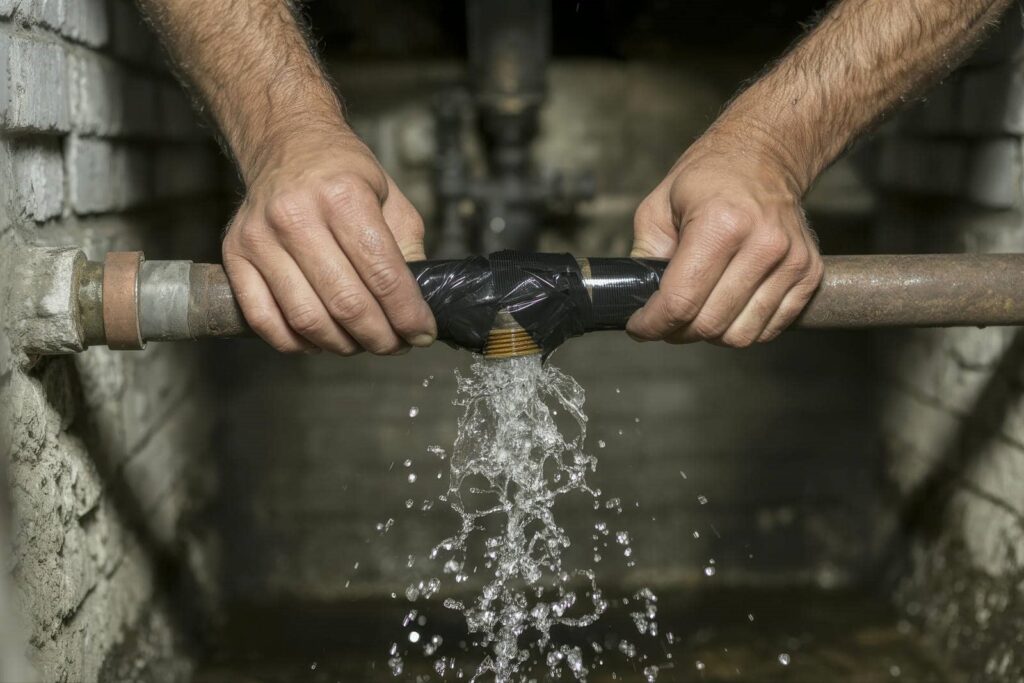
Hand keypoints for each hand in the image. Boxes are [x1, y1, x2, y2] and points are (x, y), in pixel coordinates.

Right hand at [223, 128, 435, 354]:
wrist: (286, 143)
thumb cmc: (344, 175)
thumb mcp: (391, 199)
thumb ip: (407, 251)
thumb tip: (416, 307)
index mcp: (343, 196)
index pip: (383, 274)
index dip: (407, 314)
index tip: (421, 333)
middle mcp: (296, 215)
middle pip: (345, 302)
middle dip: (379, 337)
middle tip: (395, 345)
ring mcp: (260, 237)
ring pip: (306, 318)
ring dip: (341, 345)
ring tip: (361, 342)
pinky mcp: (235, 256)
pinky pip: (264, 319)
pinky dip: (296, 342)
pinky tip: (320, 338)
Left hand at [628, 134, 822, 346]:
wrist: (766, 155)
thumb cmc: (709, 178)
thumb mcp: (659, 205)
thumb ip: (645, 254)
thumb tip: (638, 298)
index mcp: (721, 223)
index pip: (681, 301)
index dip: (653, 324)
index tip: (639, 327)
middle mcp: (762, 243)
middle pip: (710, 324)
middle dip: (677, 332)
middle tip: (664, 321)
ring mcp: (791, 261)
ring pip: (741, 336)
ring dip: (710, 335)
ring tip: (696, 313)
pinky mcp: (809, 273)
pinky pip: (770, 329)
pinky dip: (742, 329)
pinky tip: (726, 308)